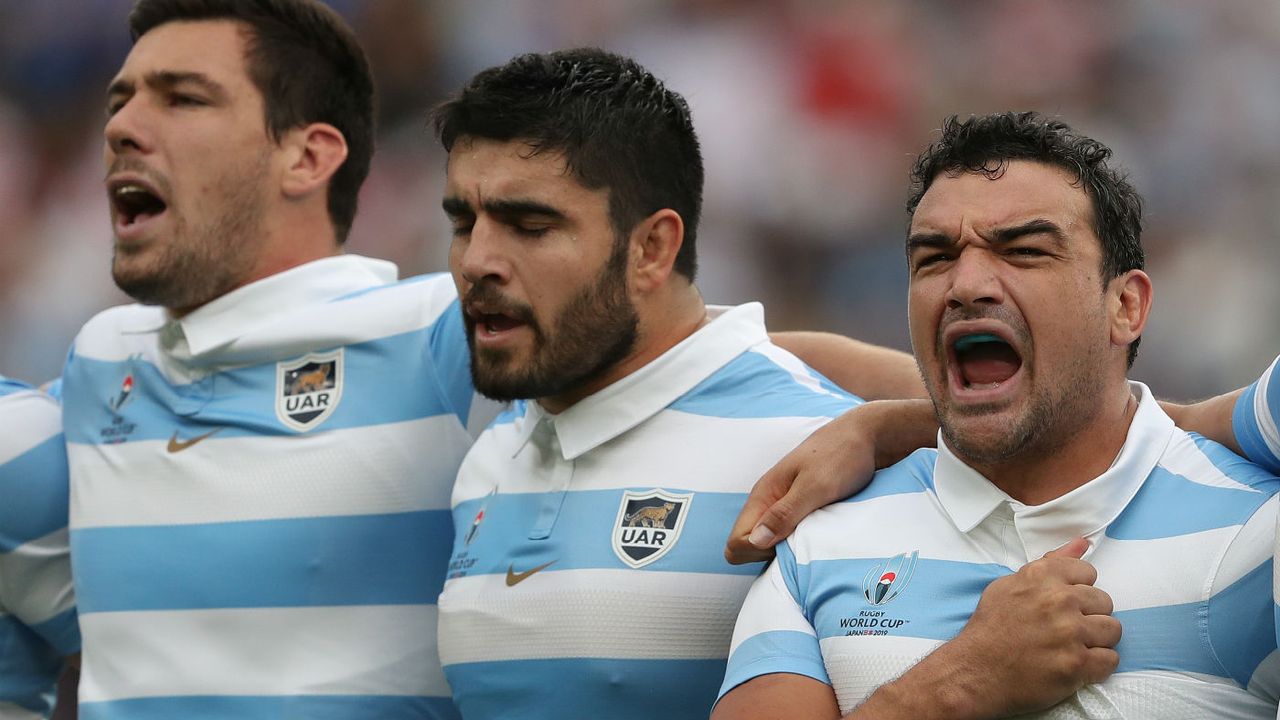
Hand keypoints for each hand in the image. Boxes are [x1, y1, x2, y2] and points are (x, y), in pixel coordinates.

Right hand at [724, 400, 936, 564]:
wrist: (866, 435)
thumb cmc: (842, 456)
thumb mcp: (816, 486)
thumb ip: (785, 513)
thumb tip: (755, 541)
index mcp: (764, 495)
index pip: (736, 542)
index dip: (757, 554)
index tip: (789, 545)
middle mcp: (768, 502)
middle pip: (749, 547)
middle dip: (771, 556)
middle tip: (806, 544)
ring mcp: (783, 505)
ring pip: (769, 542)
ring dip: (787, 551)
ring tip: (816, 540)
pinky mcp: (799, 508)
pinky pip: (787, 535)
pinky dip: (800, 542)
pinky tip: (821, 536)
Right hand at [855, 539, 1118, 719]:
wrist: (976, 670)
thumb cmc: (991, 626)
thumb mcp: (1011, 584)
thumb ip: (1052, 563)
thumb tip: (1084, 542)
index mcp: (1043, 575)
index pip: (1089, 572)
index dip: (1077, 589)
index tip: (1063, 604)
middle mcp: (1059, 600)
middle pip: (1104, 601)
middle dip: (1088, 615)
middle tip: (1066, 628)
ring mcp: (1070, 633)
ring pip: (1112, 630)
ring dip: (1096, 640)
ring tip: (1074, 646)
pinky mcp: (1077, 665)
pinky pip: (1110, 660)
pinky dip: (1097, 665)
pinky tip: (1078, 664)